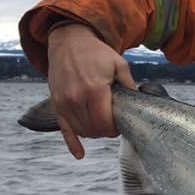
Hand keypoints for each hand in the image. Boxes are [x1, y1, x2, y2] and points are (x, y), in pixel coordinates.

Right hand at [47, 24, 136, 158]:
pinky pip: (64, 129)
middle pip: (94, 130)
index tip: (120, 125)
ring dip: (93, 133)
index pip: (105, 123)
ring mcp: (64, 102)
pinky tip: (79, 154)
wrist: (69, 40)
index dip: (114, 129)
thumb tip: (138, 103)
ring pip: (82, 131)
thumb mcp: (119, 65)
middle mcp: (77, 98)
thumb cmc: (96, 53)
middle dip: (105, 131)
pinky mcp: (56, 103)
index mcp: (95, 90)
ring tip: (101, 124)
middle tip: (113, 124)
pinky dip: (72, 143)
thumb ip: (129, 85)